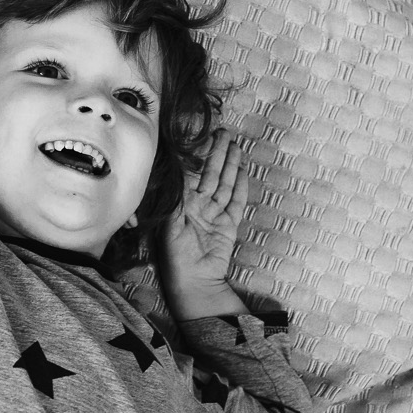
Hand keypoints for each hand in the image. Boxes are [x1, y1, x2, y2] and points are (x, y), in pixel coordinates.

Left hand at [159, 127, 250, 319]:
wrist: (194, 281)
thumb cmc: (175, 256)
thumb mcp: (169, 224)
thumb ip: (177, 198)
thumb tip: (178, 172)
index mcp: (180, 203)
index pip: (191, 172)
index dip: (197, 154)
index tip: (202, 134)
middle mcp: (198, 205)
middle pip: (210, 173)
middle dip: (217, 152)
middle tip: (224, 131)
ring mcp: (215, 214)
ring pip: (224, 183)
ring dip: (230, 163)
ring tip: (235, 144)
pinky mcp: (229, 224)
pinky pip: (237, 201)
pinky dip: (241, 186)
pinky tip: (243, 169)